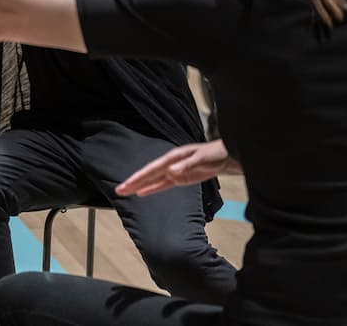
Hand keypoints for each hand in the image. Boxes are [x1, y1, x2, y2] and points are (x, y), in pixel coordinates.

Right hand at [116, 140, 234, 197]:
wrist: (227, 157)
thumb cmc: (215, 153)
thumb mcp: (202, 158)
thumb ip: (186, 164)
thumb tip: (170, 171)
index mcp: (173, 157)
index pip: (152, 169)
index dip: (139, 177)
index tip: (127, 184)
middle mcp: (171, 164)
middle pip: (148, 174)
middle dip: (133, 182)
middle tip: (119, 190)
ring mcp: (175, 171)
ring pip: (153, 180)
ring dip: (139, 186)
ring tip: (125, 192)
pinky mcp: (180, 179)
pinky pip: (162, 185)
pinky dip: (152, 189)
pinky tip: (142, 193)